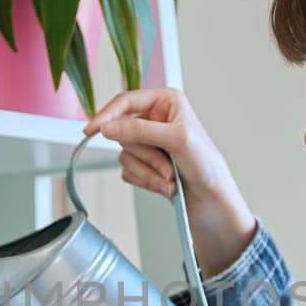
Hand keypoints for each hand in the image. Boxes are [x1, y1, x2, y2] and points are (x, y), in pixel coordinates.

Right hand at [83, 88, 256, 272]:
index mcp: (166, 102)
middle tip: (168, 166)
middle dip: (145, 154)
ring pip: (125, 155)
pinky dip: (146, 180)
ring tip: (171, 178)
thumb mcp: (176, 139)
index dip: (107, 115)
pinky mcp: (145, 165)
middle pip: (124, 132)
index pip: (125, 101)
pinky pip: (128, 171)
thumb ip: (139, 130)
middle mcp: (156, 120)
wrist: (213, 203)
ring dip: (148, 171)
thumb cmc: (207, 166)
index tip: (92, 130)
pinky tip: (165, 185)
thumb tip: (107, 127)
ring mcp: (149, 144)